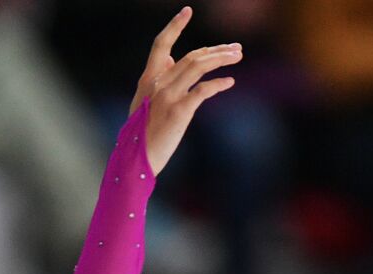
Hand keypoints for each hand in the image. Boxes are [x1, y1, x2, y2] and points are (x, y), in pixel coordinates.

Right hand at [129, 6, 242, 175]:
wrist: (134, 160)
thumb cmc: (141, 134)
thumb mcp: (144, 102)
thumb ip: (157, 80)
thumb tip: (170, 59)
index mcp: (148, 79)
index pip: (161, 44)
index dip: (174, 26)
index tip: (187, 10)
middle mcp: (157, 83)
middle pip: (192, 55)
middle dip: (216, 49)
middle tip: (236, 48)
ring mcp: (168, 96)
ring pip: (198, 66)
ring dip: (221, 59)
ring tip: (238, 57)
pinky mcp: (179, 112)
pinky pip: (203, 90)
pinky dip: (218, 83)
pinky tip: (229, 81)